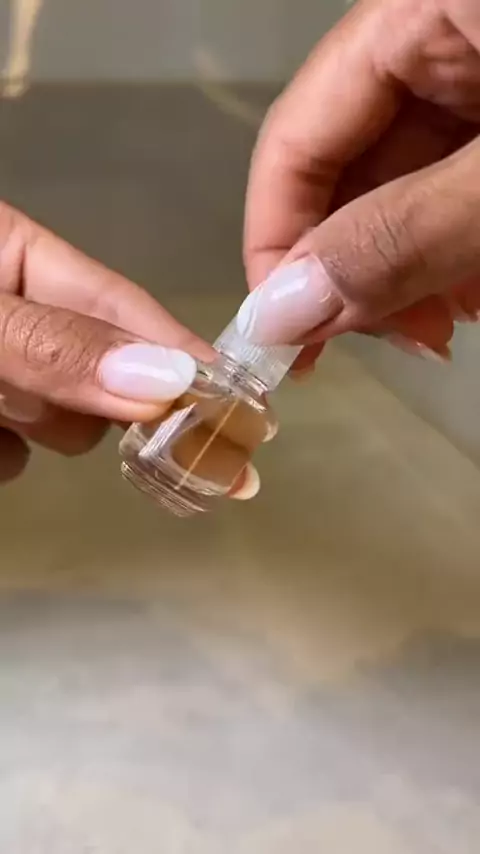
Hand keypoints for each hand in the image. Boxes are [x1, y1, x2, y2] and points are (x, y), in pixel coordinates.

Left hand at [0, 202, 258, 497]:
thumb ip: (59, 346)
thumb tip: (171, 378)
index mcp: (12, 249)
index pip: (121, 304)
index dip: (180, 353)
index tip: (244, 408)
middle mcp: (18, 308)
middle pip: (97, 370)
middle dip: (82, 397)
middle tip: (60, 415)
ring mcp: (1, 367)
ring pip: (62, 419)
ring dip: (34, 428)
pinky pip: (17, 454)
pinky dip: (3, 456)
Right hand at [241, 0, 479, 367]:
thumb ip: (403, 234)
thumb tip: (283, 314)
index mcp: (412, 9)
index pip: (294, 139)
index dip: (277, 248)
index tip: (287, 341)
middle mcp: (426, 35)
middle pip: (346, 171)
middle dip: (360, 271)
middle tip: (396, 343)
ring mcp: (471, 70)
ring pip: (401, 185)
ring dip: (411, 268)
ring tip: (441, 327)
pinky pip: (451, 180)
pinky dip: (454, 242)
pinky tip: (469, 289)